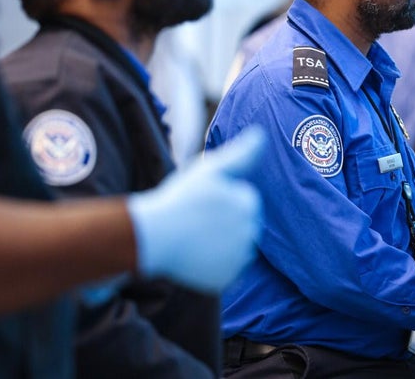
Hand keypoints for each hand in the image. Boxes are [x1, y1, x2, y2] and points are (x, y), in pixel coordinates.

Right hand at [125, 128, 264, 292]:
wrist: (151, 237)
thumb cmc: (179, 199)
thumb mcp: (210, 168)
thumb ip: (242, 153)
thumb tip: (264, 135)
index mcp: (249, 204)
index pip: (246, 200)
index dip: (223, 198)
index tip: (203, 200)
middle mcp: (251, 233)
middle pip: (244, 224)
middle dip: (226, 221)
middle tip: (196, 219)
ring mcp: (239, 258)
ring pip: (237, 247)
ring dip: (222, 242)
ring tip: (194, 236)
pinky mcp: (227, 279)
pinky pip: (227, 269)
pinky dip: (215, 263)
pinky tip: (195, 254)